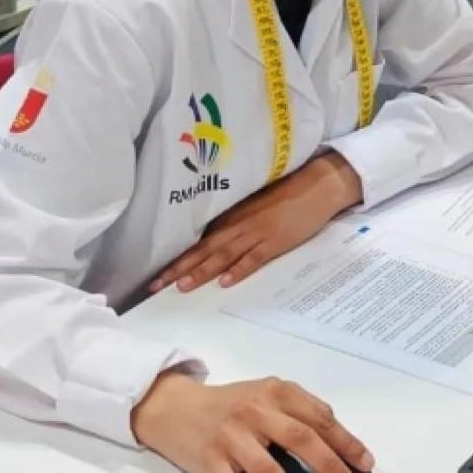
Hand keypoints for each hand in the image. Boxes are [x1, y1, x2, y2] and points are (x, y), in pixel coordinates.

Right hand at [132, 370, 373, 472]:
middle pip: (301, 438)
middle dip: (331, 464)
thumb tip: (339, 440)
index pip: (319, 417)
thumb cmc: (230, 404)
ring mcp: (231, 437)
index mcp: (274, 391)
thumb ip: (299, 409)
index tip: (364, 463)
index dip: (346, 442)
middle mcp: (254, 410)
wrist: (176, 408)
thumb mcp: (266, 394)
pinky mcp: (210, 461)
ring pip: (270, 468)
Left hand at [152, 152, 363, 293]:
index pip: (199, 242)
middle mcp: (239, 225)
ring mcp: (258, 232)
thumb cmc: (286, 196)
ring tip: (182, 287)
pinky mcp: (276, 240)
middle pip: (205, 250)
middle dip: (179, 269)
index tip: (155, 278)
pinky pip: (255, 257)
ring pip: (224, 254)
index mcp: (233, 218)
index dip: (177, 260)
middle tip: (155, 287)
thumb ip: (235, 223)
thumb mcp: (254, 208)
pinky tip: (226, 281)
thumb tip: (212, 241)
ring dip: (203, 271)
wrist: (316, 186)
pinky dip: (240, 268)